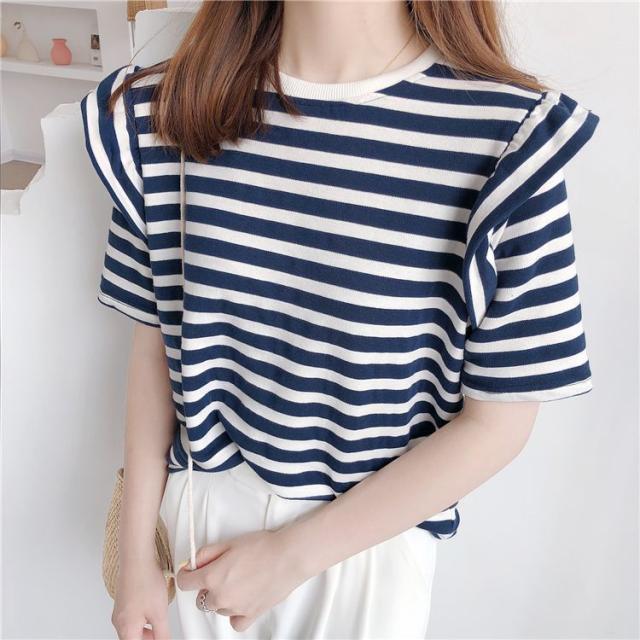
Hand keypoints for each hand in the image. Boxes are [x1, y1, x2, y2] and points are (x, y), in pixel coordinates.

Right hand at [112, 555, 170, 639]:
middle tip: (162, 632)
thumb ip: (162, 634)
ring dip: (147, 629)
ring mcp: (120, 611)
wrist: (137, 558)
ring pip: (134, 629)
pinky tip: (154, 607)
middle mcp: (119, 622)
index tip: (161, 637)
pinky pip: (133, 617)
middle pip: (134, 639)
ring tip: (160, 617)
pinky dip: (144, 618)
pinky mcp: (123, 602)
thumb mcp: (159, 613)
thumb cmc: (145, 581)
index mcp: (126, 629)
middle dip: (150, 638)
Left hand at [176, 528, 307, 632]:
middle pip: (201, 599)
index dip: (187, 574)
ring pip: (218, 608)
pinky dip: (235, 613)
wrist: (288, 556)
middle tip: (222, 572)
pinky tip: (242, 599)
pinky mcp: (251, 615)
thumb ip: (206, 553)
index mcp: (212, 577)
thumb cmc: (262, 546)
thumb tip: (193, 563)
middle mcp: (221, 597)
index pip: (185, 583)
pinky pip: (234, 621)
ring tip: (238, 581)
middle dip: (207, 587)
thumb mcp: (229, 542)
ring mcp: (235, 608)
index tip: (191, 571)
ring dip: (222, 598)